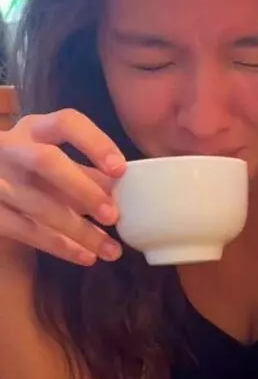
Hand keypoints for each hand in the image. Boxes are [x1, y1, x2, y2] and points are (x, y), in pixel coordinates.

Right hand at [0, 109, 126, 265]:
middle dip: (84, 189)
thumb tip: (126, 192)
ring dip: (80, 230)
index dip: (95, 143)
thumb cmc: (31, 171)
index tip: (120, 170)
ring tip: (111, 250)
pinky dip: (60, 246)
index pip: (67, 123)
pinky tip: (86, 256)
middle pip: (47, 161)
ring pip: (39, 205)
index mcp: (35, 128)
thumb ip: (88, 173)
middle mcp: (11, 148)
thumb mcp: (57, 162)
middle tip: (113, 216)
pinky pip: (26, 231)